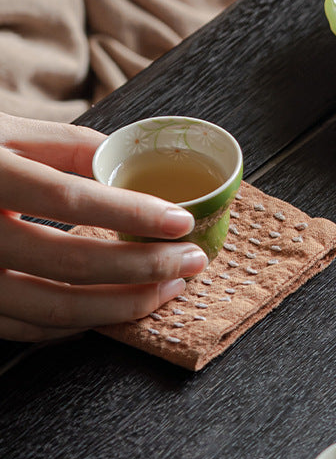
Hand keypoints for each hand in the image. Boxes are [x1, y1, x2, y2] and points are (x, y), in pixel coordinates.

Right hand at [0, 112, 208, 340]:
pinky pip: (28, 328)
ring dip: (123, 306)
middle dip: (144, 267)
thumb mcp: (1, 130)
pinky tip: (117, 309)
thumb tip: (128, 163)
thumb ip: (64, 145)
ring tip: (169, 289)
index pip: (69, 199)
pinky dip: (81, 324)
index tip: (181, 221)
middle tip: (192, 261)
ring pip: (53, 308)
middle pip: (70, 263)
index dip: (132, 215)